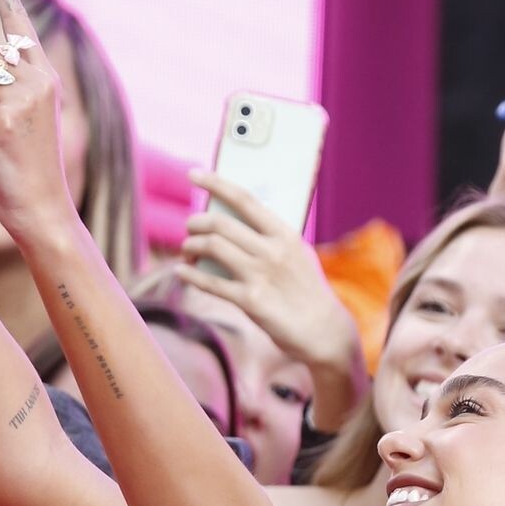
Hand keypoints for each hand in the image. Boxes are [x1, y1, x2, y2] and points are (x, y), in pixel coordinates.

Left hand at [178, 173, 361, 375]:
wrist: (324, 330)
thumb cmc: (306, 292)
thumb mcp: (297, 255)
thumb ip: (272, 239)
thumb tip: (239, 225)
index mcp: (284, 233)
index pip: (244, 199)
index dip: (215, 183)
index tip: (194, 174)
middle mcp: (271, 250)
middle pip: (220, 224)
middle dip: (196, 223)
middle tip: (190, 228)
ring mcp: (260, 275)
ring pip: (212, 247)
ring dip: (190, 246)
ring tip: (186, 250)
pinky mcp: (250, 301)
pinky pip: (211, 282)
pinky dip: (190, 275)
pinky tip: (180, 271)